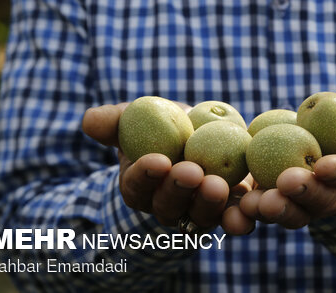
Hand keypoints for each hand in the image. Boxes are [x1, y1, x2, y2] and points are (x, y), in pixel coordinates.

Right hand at [82, 102, 254, 234]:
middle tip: (190, 172)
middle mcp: (168, 205)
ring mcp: (199, 211)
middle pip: (169, 206)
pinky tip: (246, 210)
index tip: (157, 161)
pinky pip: (233, 218)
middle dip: (178, 190)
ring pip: (201, 216)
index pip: (137, 186)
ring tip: (217, 185)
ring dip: (208, 203)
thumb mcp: (139, 118)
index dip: (145, 176)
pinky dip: (239, 218)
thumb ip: (115, 120)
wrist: (204, 134)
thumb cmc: (164, 126)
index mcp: (141, 185)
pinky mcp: (229, 209)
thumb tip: (89, 120)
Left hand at [239, 91, 335, 228]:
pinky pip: (267, 211)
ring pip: (294, 213)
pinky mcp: (280, 203)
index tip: (325, 165)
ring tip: (257, 202)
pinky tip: (235, 207)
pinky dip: (250, 214)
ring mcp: (307, 205)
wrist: (324, 139)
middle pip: (323, 202)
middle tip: (287, 182)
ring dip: (276, 209)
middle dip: (305, 194)